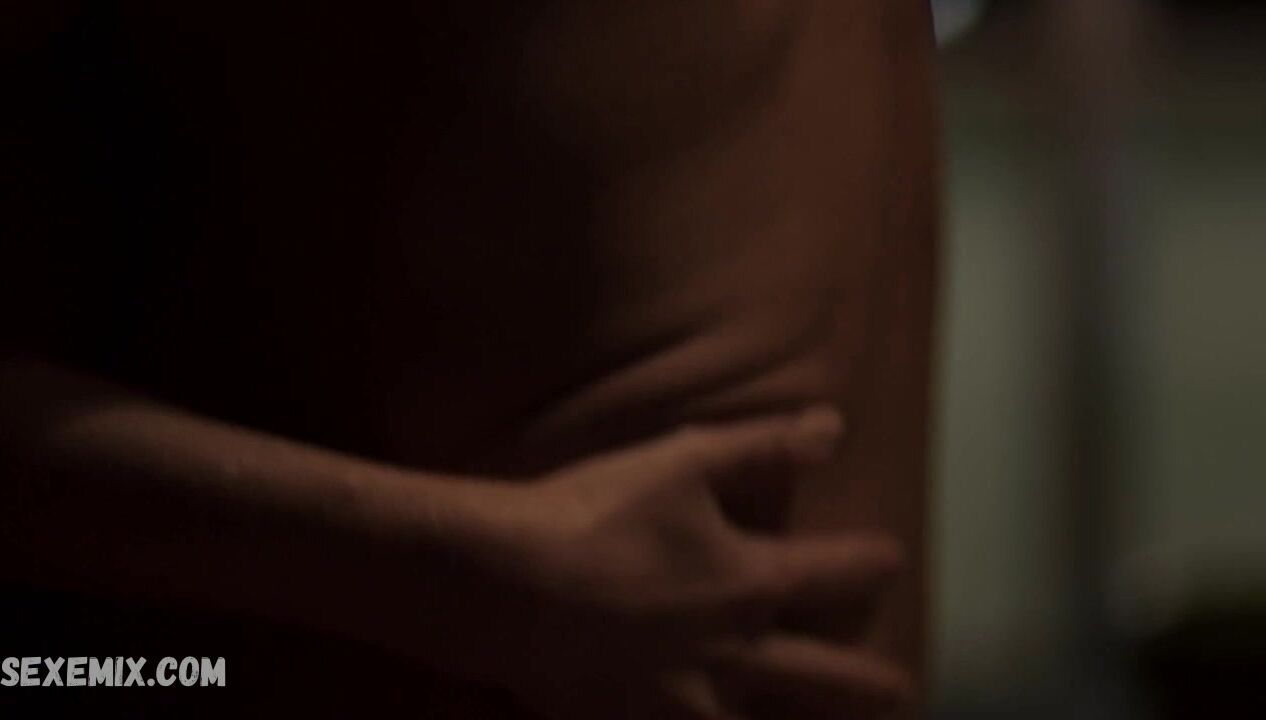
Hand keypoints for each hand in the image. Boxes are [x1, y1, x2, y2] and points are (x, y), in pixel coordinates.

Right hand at [491, 406, 909, 719]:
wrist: (505, 586)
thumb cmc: (593, 513)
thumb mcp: (682, 461)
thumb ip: (762, 447)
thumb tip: (834, 428)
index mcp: (748, 583)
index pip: (834, 573)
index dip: (870, 563)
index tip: (893, 559)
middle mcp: (731, 655)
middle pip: (822, 678)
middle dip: (868, 683)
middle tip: (903, 690)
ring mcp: (683, 703)